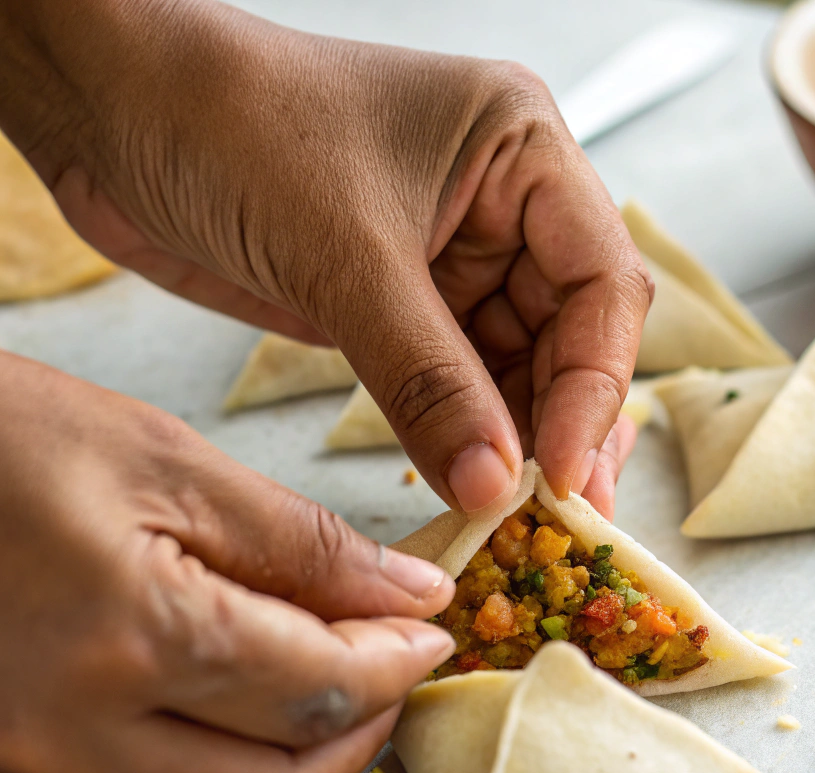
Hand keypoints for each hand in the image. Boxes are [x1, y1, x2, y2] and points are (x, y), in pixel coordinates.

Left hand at [0, 0, 650, 517]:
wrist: (115, 113)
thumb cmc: (228, 122)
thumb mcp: (344, 254)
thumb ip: (427, 378)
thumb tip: (496, 483)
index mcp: (520, 152)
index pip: (602, 282)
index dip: (594, 384)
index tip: (559, 469)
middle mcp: (503, 207)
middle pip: (570, 336)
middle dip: (562, 427)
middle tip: (560, 518)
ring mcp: (454, 260)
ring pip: (515, 370)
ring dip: (515, 445)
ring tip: (519, 520)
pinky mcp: (402, 307)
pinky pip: (455, 385)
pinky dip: (463, 440)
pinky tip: (469, 487)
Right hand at [0, 352, 454, 772]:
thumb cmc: (5, 439)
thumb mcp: (168, 460)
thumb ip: (303, 540)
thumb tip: (411, 591)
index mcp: (127, 633)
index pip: (315, 687)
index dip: (397, 661)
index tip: (431, 628)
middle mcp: (71, 731)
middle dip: (363, 734)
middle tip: (396, 669)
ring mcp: (29, 771)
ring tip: (338, 703)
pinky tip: (250, 732)